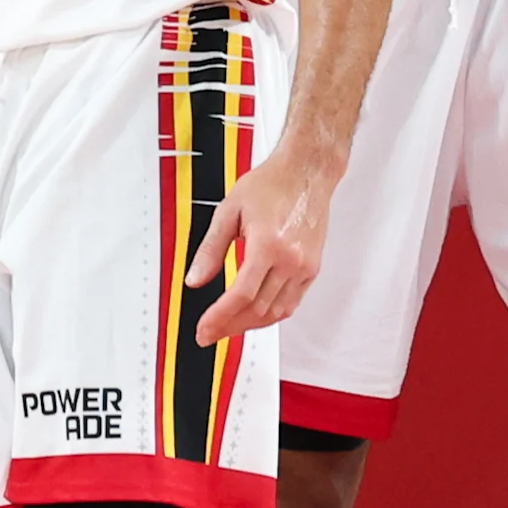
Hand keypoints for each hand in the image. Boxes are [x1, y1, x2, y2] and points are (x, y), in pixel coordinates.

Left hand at [183, 141, 337, 342]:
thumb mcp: (229, 211)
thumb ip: (210, 249)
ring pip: (277, 312)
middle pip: (258, 309)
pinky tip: (254, 315)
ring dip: (250, 325)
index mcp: (268, 245)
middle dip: (230, 327)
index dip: (220, 317)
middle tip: (209, 334)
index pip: (241, 294)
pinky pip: (292, 303)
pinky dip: (271, 315)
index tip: (204, 328)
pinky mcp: (312, 268)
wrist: (306, 173)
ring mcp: (305, 266)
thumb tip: (195, 280)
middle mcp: (291, 260)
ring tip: (227, 328)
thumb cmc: (272, 185)